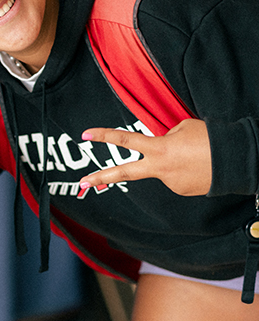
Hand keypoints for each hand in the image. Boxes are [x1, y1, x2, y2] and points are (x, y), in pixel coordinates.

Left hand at [78, 118, 211, 195]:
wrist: (238, 161)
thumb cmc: (211, 139)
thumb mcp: (182, 128)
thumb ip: (163, 138)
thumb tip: (158, 149)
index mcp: (159, 148)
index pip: (125, 139)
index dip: (104, 136)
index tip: (85, 134)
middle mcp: (160, 169)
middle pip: (124, 173)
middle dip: (101, 178)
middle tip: (82, 182)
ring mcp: (170, 183)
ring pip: (163, 169)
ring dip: (174, 162)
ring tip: (196, 156)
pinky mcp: (182, 192)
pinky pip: (176, 177)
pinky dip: (184, 170)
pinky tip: (200, 167)